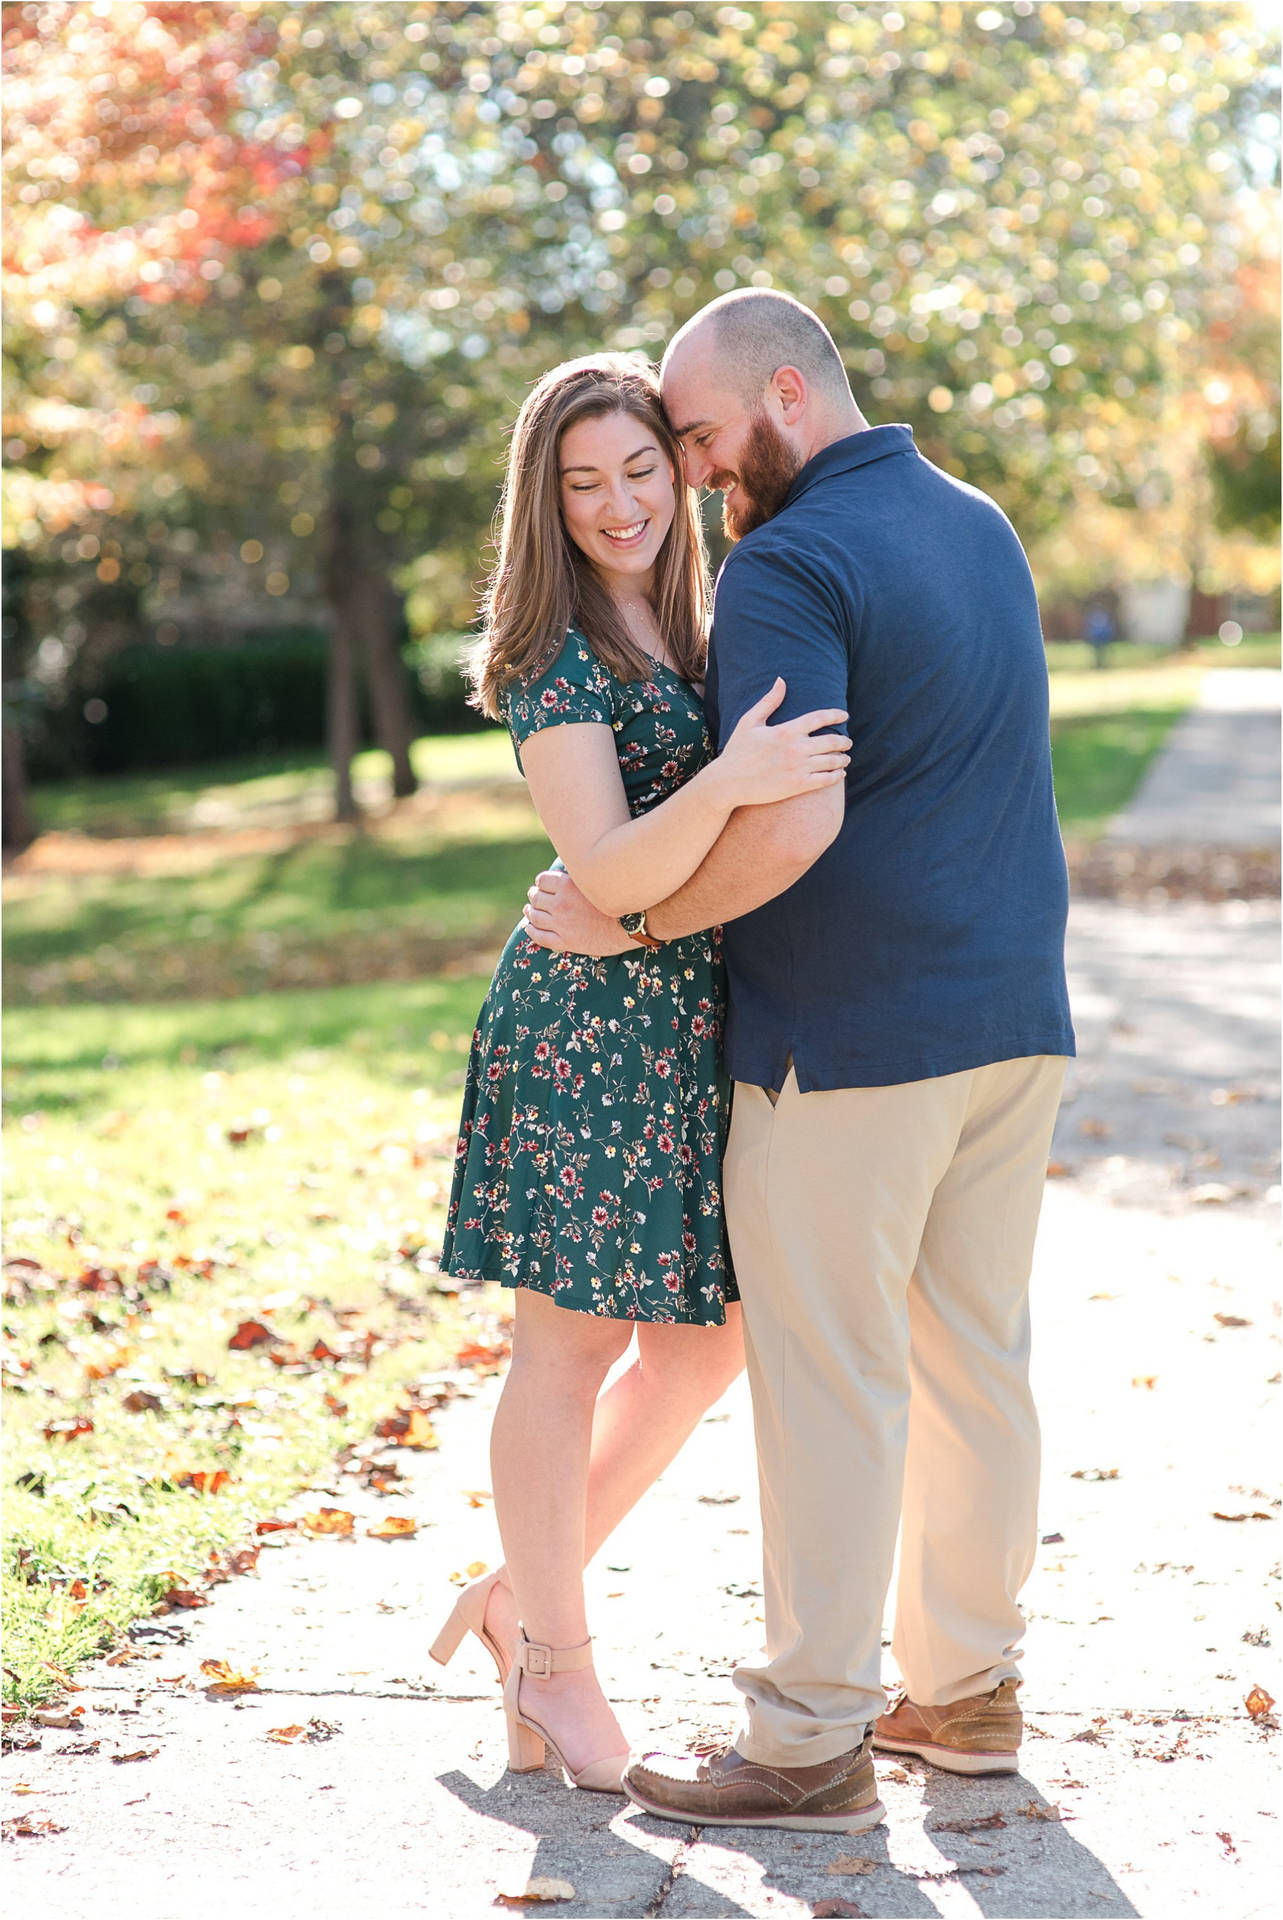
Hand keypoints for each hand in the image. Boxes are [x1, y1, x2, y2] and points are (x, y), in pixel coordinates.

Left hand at [523, 868, 636, 954]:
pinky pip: (539, 936)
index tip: (543, 885)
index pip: (542, 880)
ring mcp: (561, 924)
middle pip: (535, 897)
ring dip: (530, 911)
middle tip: (535, 897)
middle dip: (534, 896)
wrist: (632, 925)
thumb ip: (579, 876)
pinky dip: (531, 930)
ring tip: (530, 910)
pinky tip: (530, 927)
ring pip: (534, 916)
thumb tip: (569, 869)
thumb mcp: (596, 879)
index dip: (542, 882)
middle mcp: (560, 904)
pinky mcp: (565, 941)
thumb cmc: (618, 899)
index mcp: (567, 886)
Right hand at [709, 677, 850, 809]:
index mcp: (786, 730)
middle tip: (848, 742)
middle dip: (844, 741)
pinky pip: (824, 780)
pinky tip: (840, 774)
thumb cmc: (737, 751)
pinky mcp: (797, 786)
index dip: (835, 715)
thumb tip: (781, 680)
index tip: (844, 715)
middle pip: (831, 741)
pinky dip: (836, 776)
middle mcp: (795, 748)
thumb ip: (769, 701)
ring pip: (831, 761)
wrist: (729, 782)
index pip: (819, 718)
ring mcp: (798, 768)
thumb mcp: (749, 722)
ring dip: (842, 759)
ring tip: (845, 758)